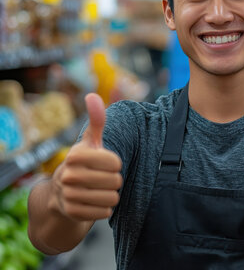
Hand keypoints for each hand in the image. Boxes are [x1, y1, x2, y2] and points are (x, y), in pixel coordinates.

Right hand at [50, 93, 122, 221]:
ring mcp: (69, 196)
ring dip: (111, 194)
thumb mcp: (90, 141)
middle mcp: (69, 175)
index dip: (115, 163)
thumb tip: (92, 95)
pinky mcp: (73, 213)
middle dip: (114, 180)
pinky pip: (105, 212)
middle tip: (103, 178)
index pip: (116, 162)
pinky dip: (104, 208)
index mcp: (75, 155)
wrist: (61, 193)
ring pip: (112, 198)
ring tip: (99, 189)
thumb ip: (96, 120)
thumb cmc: (84, 162)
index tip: (106, 163)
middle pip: (115, 181)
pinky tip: (94, 201)